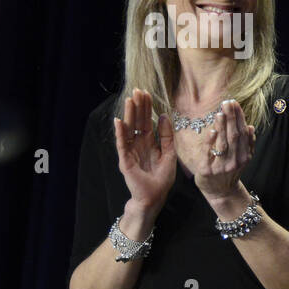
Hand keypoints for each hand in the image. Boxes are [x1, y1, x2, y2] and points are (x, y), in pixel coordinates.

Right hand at [113, 89, 175, 210]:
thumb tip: (164, 117)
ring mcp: (130, 152)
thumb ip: (167, 137)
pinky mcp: (125, 160)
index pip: (147, 122)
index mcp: (149, 144)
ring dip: (129, 114)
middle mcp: (138, 145)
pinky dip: (121, 133)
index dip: (147, 109)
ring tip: (129, 100)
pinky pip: (122, 144)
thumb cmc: (161, 180)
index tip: (147, 94)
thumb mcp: (169, 155)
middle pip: (137, 122)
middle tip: (138, 90)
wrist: (153, 198)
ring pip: (129, 129)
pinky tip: (119, 121)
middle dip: (138, 107)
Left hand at [188, 99, 255, 204]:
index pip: (243, 133)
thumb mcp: (242, 159)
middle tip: (227, 103)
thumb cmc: (229, 172)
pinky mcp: (207, 171)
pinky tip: (212, 131)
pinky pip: (209, 155)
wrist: (220, 192)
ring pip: (223, 144)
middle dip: (231, 118)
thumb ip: (247, 144)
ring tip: (220, 113)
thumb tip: (250, 127)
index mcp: (244, 156)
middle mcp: (235, 161)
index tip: (235, 104)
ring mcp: (221, 166)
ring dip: (222, 127)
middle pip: (234, 136)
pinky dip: (211, 142)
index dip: (239, 118)